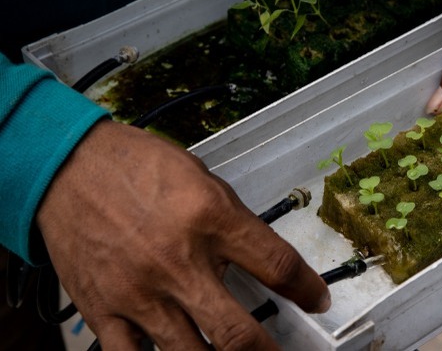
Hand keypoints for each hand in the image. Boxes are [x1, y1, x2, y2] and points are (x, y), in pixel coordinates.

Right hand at [36, 120, 329, 349]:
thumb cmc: (134, 166)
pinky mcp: (105, 310)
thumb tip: (260, 259)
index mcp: (209, 219)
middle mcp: (177, 262)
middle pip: (237, 333)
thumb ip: (232, 224)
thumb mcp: (202, 179)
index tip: (317, 299)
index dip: (307, 288)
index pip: (277, 265)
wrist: (68, 165)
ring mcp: (139, 292)